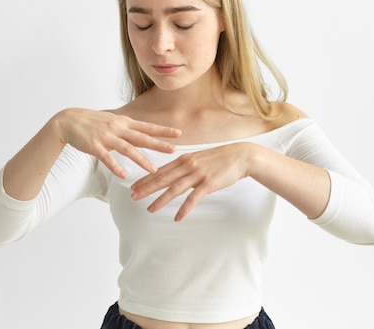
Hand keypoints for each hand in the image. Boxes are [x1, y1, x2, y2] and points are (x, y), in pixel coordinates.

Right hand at [57, 108, 181, 177]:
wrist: (68, 120)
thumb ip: (127, 128)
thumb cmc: (92, 122)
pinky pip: (107, 158)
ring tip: (153, 169)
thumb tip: (141, 132)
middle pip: (142, 137)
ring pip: (127, 149)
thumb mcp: (112, 120)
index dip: (163, 130)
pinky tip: (124, 175)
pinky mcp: (95, 146)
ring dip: (141, 159)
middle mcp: (117, 128)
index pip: (147, 127)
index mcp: (123, 122)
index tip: (178, 133)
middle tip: (173, 150)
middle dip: (158, 144)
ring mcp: (106, 137)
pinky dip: (116, 166)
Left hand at [130, 143, 253, 220]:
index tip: (133, 186)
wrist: (240, 156)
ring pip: (174, 188)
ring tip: (150, 209)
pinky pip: (193, 198)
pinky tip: (177, 218)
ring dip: (160, 200)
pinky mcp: (209, 184)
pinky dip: (184, 209)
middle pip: (162, 178)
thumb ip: (185, 165)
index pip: (160, 170)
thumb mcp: (199, 158)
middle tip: (133, 197)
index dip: (145, 179)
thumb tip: (172, 173)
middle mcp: (188, 166)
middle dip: (146, 188)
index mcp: (184, 159)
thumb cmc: (219, 158)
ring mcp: (198, 174)